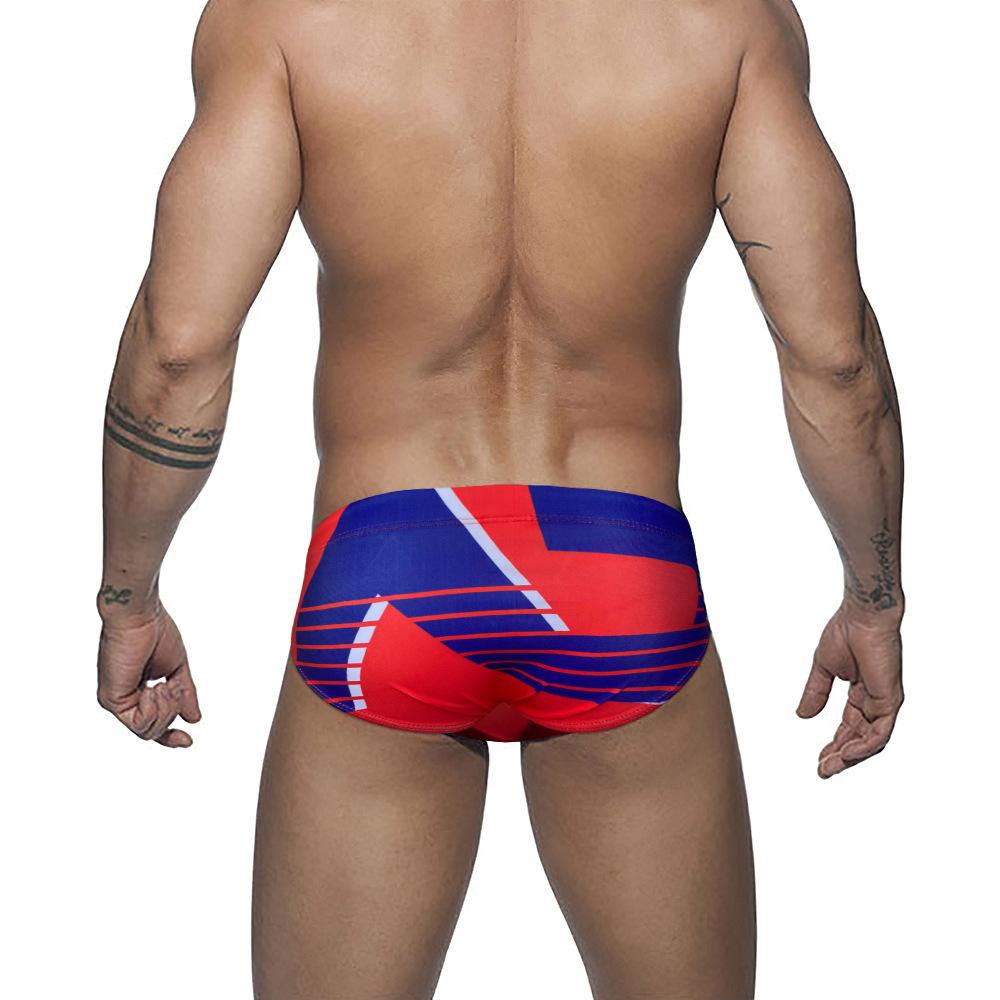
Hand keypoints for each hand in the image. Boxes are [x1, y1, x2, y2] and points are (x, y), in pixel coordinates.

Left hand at [96, 602, 201, 747]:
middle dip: (173, 712)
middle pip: (153, 731)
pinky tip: (153, 688)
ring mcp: (116, 701)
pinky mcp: (111, 699)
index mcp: (138, 690)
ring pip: (147, 731)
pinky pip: (138, 723)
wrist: (140, 615)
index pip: (152, 724)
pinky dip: (153, 709)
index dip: (170, 737)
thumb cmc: (155, 631)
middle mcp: (124, 698)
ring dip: (165, 709)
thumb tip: (194, 718)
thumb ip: (184, 694)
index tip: (188, 740)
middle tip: (173, 686)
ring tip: (164, 684)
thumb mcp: (177, 669)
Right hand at [796, 601, 903, 777]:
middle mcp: (875, 701)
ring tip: (829, 767)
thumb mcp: (823, 668)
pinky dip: (863, 747)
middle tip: (823, 770)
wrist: (861, 616)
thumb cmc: (845, 632)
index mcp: (861, 693)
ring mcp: (884, 702)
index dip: (835, 745)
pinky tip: (845, 754)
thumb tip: (802, 716)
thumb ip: (815, 692)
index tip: (819, 760)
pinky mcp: (890, 701)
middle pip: (860, 739)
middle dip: (841, 757)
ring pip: (871, 741)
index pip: (850, 727)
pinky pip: (879, 734)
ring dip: (850, 757)